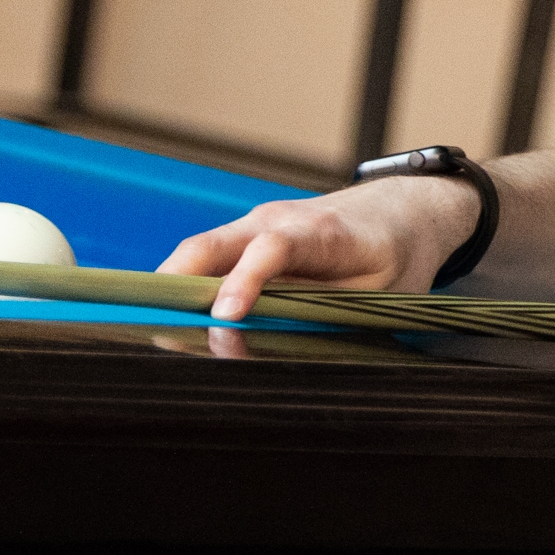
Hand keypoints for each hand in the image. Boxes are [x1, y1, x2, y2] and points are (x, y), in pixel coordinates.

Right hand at [159, 179, 479, 320]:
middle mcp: (278, 220)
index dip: (244, 281)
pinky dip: (188, 285)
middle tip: (151, 327)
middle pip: (210, 246)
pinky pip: (210, 259)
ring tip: (154, 331)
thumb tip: (271, 342)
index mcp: (321, 234)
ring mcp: (258, 224)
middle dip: (175, 284)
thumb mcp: (378, 295)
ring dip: (174, 288)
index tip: (223, 316)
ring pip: (200, 253)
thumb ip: (325, 313)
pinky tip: (174, 318)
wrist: (403, 212)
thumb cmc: (394, 258)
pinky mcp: (249, 235)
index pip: (272, 249)